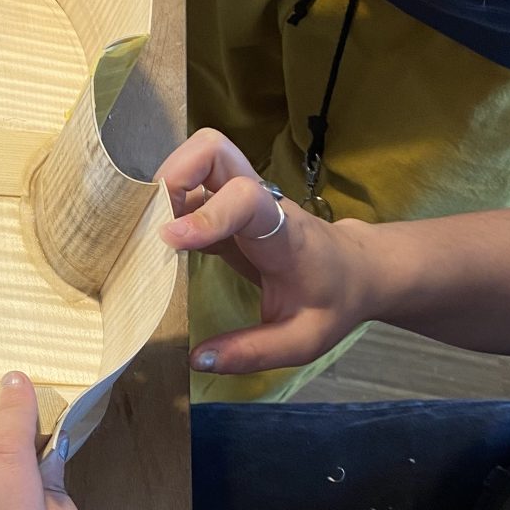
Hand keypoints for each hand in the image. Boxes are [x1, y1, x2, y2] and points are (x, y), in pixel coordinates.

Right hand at [159, 129, 377, 373]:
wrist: (356, 270)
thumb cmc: (331, 300)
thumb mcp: (302, 340)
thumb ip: (253, 352)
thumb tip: (198, 359)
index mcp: (283, 233)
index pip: (246, 200)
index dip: (206, 214)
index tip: (171, 241)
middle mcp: (260, 202)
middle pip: (213, 150)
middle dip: (174, 176)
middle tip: (155, 224)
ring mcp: (242, 197)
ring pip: (199, 158)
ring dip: (166, 185)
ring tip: (153, 231)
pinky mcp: (227, 204)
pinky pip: (192, 183)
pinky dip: (167, 199)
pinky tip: (159, 237)